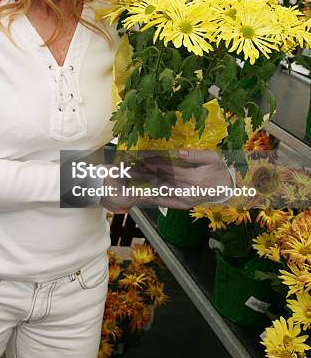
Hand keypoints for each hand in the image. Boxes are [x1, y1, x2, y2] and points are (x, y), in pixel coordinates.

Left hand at [101, 149, 233, 210]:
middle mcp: (187, 191)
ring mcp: (184, 200)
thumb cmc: (222, 170)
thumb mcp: (213, 158)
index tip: (138, 157)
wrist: (231, 189)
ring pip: (159, 191)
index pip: (167, 168)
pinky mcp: (184, 204)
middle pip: (160, 180)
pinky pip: (165, 202)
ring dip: (143, 185)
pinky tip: (141, 194)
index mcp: (194, 178)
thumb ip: (195, 156)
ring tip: (129, 179)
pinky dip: (152, 198)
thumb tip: (177, 152)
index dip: (152, 162)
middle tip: (126, 168)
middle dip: (142, 174)